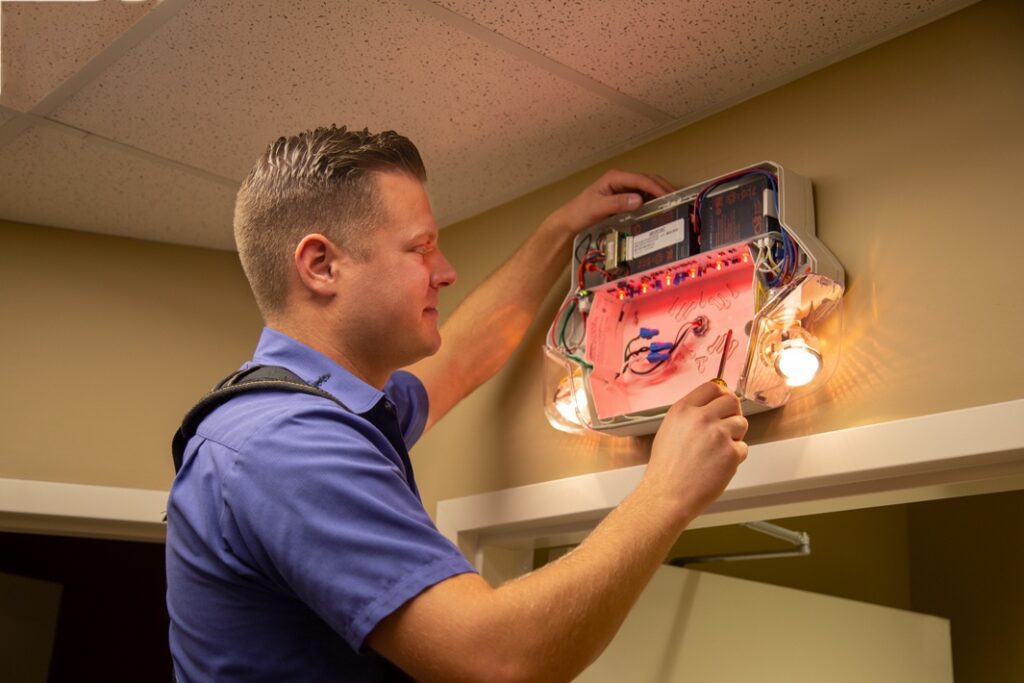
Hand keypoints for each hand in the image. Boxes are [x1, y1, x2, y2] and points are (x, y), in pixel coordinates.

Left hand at [541, 169, 674, 236]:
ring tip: (673, 205)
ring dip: (660, 194)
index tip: (668, 197)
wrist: (570, 221)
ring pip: (647, 188)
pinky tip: (659, 210)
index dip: (656, 187)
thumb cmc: (580, 212)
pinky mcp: (624, 199)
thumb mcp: (598, 207)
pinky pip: (642, 197)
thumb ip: (618, 203)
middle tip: (677, 200)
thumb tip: (639, 199)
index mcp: (615, 177)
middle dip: (663, 188)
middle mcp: (621, 180)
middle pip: (648, 180)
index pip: (641, 179)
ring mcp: (623, 189)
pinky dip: (653, 202)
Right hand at [644, 382, 748, 524]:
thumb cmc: (666, 469)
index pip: (712, 386)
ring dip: (735, 436)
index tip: (724, 400)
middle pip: (731, 400)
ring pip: (741, 423)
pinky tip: (718, 465)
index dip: (722, 393)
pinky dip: (734, 457)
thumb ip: (690, 415)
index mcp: (683, 410)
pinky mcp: (731, 453)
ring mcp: (718, 434)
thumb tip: (710, 406)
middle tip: (728, 425)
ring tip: (718, 450)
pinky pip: (743, 448)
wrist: (667, 494)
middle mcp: (701, 417)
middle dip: (733, 412)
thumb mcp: (669, 429)